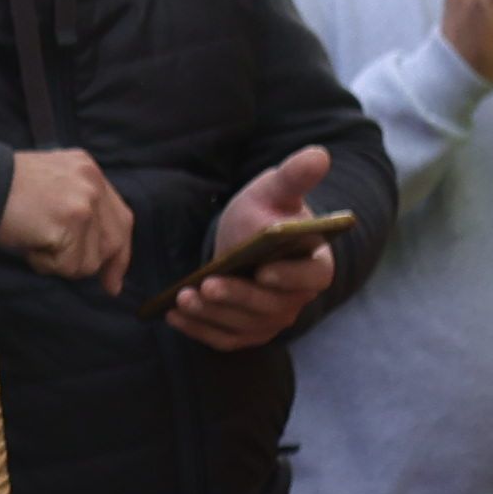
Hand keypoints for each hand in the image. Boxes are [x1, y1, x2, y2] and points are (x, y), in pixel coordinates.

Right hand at [0, 146, 131, 292]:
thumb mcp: (46, 187)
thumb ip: (74, 206)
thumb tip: (94, 251)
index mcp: (86, 168)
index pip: (120, 216)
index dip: (121, 250)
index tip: (115, 276)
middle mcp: (91, 181)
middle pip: (115, 239)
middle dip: (107, 267)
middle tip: (108, 287)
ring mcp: (84, 201)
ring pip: (91, 259)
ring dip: (63, 262)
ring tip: (34, 243)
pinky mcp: (72, 221)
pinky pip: (70, 265)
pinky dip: (47, 264)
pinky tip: (29, 245)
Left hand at [165, 146, 341, 351]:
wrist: (247, 240)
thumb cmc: (267, 213)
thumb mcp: (276, 191)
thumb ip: (295, 176)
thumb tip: (319, 155)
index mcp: (315, 265)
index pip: (310, 278)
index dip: (288, 277)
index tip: (263, 270)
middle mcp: (297, 299)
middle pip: (271, 306)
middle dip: (237, 297)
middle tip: (207, 285)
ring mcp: (272, 320)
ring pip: (244, 325)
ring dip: (212, 314)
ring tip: (183, 298)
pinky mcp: (246, 332)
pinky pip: (224, 338)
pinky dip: (199, 330)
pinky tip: (173, 315)